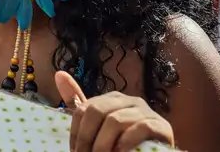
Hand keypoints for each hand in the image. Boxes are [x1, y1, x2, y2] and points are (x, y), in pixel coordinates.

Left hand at [55, 71, 174, 151]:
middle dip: (87, 139)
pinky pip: (140, 128)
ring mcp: (146, 112)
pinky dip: (126, 143)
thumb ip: (80, 103)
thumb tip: (59, 74)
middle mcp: (129, 100)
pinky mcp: (160, 126)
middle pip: (97, 112)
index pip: (84, 109)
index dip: (77, 134)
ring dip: (104, 145)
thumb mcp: (99, 125)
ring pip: (115, 121)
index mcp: (112, 99)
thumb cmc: (123, 143)